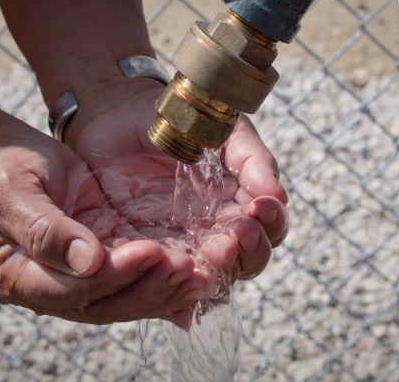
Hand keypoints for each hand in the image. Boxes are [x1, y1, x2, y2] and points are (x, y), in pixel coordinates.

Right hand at [0, 107, 211, 323]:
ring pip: (121, 298)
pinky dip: (158, 281)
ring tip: (200, 277)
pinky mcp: (95, 258)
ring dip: (161, 291)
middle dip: (148, 288)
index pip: (71, 290)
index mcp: (15, 275)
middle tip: (187, 268)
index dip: (113, 276)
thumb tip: (86, 263)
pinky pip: (129, 279)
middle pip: (102, 304)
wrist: (1, 154)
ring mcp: (72, 277)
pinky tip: (191, 279)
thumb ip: (44, 230)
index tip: (150, 251)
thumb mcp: (12, 191)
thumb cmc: (0, 167)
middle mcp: (45, 286)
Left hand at [63, 77, 288, 326]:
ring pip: (214, 275)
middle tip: (235, 237)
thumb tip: (277, 195)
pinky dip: (179, 286)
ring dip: (219, 270)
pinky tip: (177, 273)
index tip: (260, 209)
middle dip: (248, 252)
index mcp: (240, 202)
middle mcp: (217, 229)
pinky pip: (168, 278)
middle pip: (248, 260)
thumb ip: (252, 159)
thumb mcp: (222, 130)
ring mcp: (184, 243)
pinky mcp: (149, 251)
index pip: (269, 229)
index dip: (270, 225)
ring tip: (213, 250)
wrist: (120, 113)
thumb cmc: (178, 119)